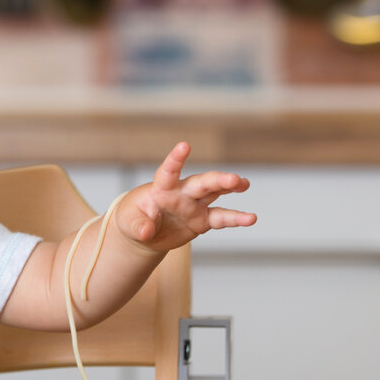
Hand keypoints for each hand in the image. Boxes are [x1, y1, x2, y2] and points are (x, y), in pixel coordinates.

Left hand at [114, 142, 255, 252]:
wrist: (144, 233)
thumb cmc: (133, 219)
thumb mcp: (128, 223)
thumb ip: (138, 226)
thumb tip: (146, 232)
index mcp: (161, 189)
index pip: (168, 172)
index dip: (175, 160)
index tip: (184, 146)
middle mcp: (181, 193)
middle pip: (201, 183)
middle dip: (217, 180)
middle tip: (233, 179)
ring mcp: (193, 205)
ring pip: (215, 192)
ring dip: (230, 187)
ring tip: (244, 183)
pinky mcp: (202, 220)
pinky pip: (221, 218)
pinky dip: (236, 219)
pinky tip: (251, 218)